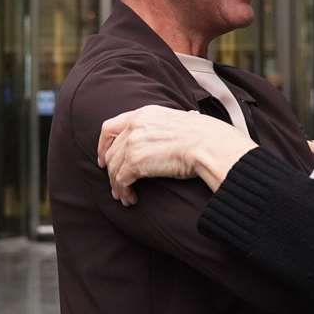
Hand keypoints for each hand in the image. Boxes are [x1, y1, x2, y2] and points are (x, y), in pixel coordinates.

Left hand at [97, 105, 216, 205]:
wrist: (210, 147)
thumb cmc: (207, 136)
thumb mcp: (184, 119)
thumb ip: (174, 123)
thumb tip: (189, 118)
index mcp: (145, 113)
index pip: (111, 127)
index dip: (104, 145)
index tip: (104, 158)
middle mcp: (135, 125)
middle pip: (112, 151)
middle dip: (111, 170)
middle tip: (116, 185)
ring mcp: (133, 143)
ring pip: (114, 168)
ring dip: (117, 185)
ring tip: (124, 197)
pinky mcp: (135, 162)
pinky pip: (121, 181)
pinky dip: (124, 192)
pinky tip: (131, 199)